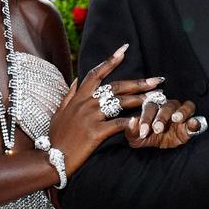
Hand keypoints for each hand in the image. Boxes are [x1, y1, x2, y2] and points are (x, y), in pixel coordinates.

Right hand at [46, 47, 165, 177]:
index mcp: (79, 98)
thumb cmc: (57, 137)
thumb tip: (77, 79)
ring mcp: (90, 117)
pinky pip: (117, 124)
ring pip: (119, 103)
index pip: (96, 73)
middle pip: (115, 87)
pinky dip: (130, 122)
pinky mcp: (95, 133)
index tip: (124, 50)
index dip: (110, 60)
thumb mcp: (60, 112)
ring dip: (139, 100)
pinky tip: (141, 121)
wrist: (52, 158)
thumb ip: (70, 95)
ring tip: (154, 99)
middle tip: (157, 80)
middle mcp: (85, 104)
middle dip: (138, 83)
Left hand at [125, 89, 204, 149]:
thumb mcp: (136, 138)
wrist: (159, 149)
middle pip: (168, 106)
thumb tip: (131, 121)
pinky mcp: (192, 125)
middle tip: (157, 129)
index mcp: (154, 108)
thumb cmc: (147, 137)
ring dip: (181, 112)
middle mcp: (169, 108)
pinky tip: (193, 124)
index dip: (146, 118)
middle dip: (162, 117)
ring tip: (176, 119)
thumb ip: (132, 130)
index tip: (143, 131)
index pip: (150, 107)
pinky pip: (197, 119)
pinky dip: (196, 121)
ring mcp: (183, 114)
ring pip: (185, 106)